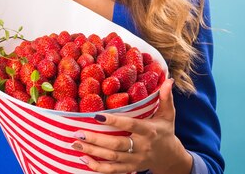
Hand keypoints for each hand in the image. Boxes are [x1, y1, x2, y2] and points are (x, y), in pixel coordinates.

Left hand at [72, 79, 192, 173]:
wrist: (169, 157)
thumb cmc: (165, 131)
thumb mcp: (168, 114)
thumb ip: (166, 98)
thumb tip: (168, 80)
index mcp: (149, 131)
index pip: (130, 125)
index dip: (115, 121)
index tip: (97, 115)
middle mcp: (141, 147)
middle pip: (117, 144)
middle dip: (96, 139)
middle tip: (78, 132)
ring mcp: (135, 159)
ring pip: (111, 157)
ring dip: (92, 151)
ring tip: (75, 143)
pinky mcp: (130, 168)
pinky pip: (112, 170)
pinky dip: (97, 167)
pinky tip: (83, 159)